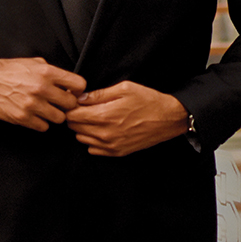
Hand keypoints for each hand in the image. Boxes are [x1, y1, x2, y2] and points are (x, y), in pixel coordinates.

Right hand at [0, 57, 85, 131]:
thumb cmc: (12, 70)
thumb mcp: (36, 63)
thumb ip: (54, 73)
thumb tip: (69, 84)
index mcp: (48, 72)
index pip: (79, 85)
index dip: (78, 90)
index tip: (73, 93)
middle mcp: (42, 88)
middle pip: (71, 104)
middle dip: (67, 104)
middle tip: (60, 103)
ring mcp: (32, 104)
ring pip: (59, 118)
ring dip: (55, 115)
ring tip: (47, 109)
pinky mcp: (22, 117)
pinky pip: (43, 127)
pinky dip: (42, 123)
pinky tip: (36, 115)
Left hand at [65, 81, 188, 156]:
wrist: (169, 119)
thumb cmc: (148, 100)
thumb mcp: (125, 88)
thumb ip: (99, 94)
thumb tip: (80, 98)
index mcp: (104, 115)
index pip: (72, 115)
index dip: (72, 106)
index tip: (77, 102)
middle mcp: (104, 133)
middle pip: (74, 127)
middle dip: (77, 116)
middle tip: (87, 108)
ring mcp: (110, 145)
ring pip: (81, 138)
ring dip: (84, 128)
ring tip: (97, 118)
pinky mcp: (117, 152)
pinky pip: (92, 149)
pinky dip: (93, 140)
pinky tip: (103, 130)